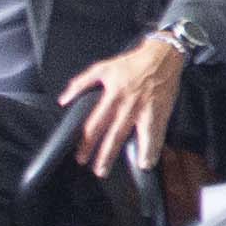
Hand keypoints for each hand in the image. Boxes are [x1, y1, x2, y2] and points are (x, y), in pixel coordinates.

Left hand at [60, 34, 186, 176]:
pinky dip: (154, 147)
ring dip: (136, 153)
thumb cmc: (132, 62)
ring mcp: (145, 109)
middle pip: (115, 134)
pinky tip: (150, 161)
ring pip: (138, 135)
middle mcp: (128, 105)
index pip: (95, 123)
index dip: (86, 142)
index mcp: (112, 95)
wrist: (162, 55)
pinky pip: (157, 132)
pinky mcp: (160, 110)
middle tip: (100, 171)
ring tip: (134, 167)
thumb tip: (63, 100)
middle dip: (106, 154)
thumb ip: (80, 83)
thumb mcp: (102, 68)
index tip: (81, 157)